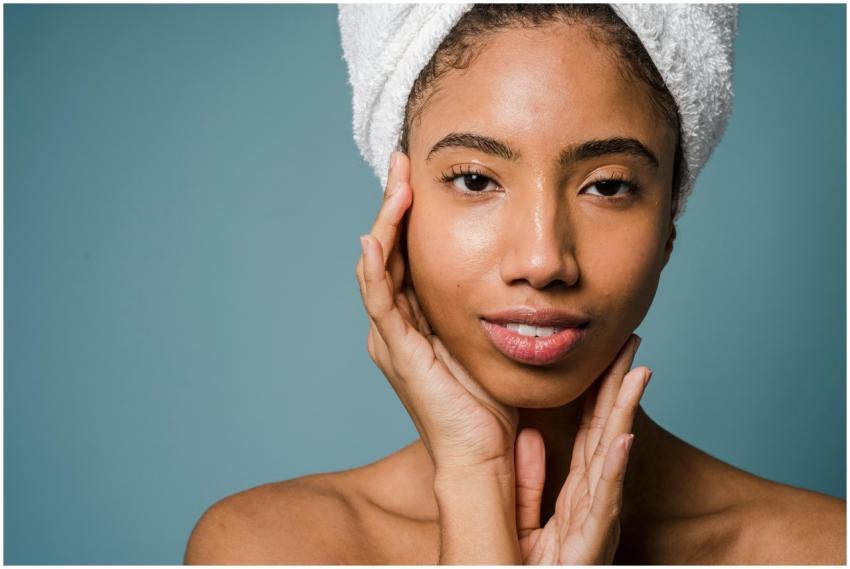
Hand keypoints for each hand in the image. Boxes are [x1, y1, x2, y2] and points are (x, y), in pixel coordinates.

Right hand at [355, 151, 519, 475]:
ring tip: (397, 181)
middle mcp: (397, 324)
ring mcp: (393, 337)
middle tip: (402, 161)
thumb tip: (529, 268)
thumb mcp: (491, 339)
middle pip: (388, 250)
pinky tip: (376, 235)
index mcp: (417, 320)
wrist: (483, 455)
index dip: (410, 212)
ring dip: (385, 222)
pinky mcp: (398, 352)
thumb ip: (495, 305)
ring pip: (379, 266)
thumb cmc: (492, 402)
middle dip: (394, 204)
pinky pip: (380, 301)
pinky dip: (375, 267)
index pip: (407, 253)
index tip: (423, 172)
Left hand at [514, 334, 649, 563]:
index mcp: (576, 493)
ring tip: (636, 374)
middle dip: (620, 389)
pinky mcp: (589, 545)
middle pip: (607, 434)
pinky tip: (622, 439)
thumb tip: (533, 437)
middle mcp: (591, 501)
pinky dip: (613, 470)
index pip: (592, 432)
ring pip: (610, 458)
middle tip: (631, 344)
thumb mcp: (523, 515)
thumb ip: (530, 477)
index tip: (611, 355)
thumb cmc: (522, 568)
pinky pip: (601, 502)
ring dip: (624, 415)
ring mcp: (594, 521)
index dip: (602, 392)